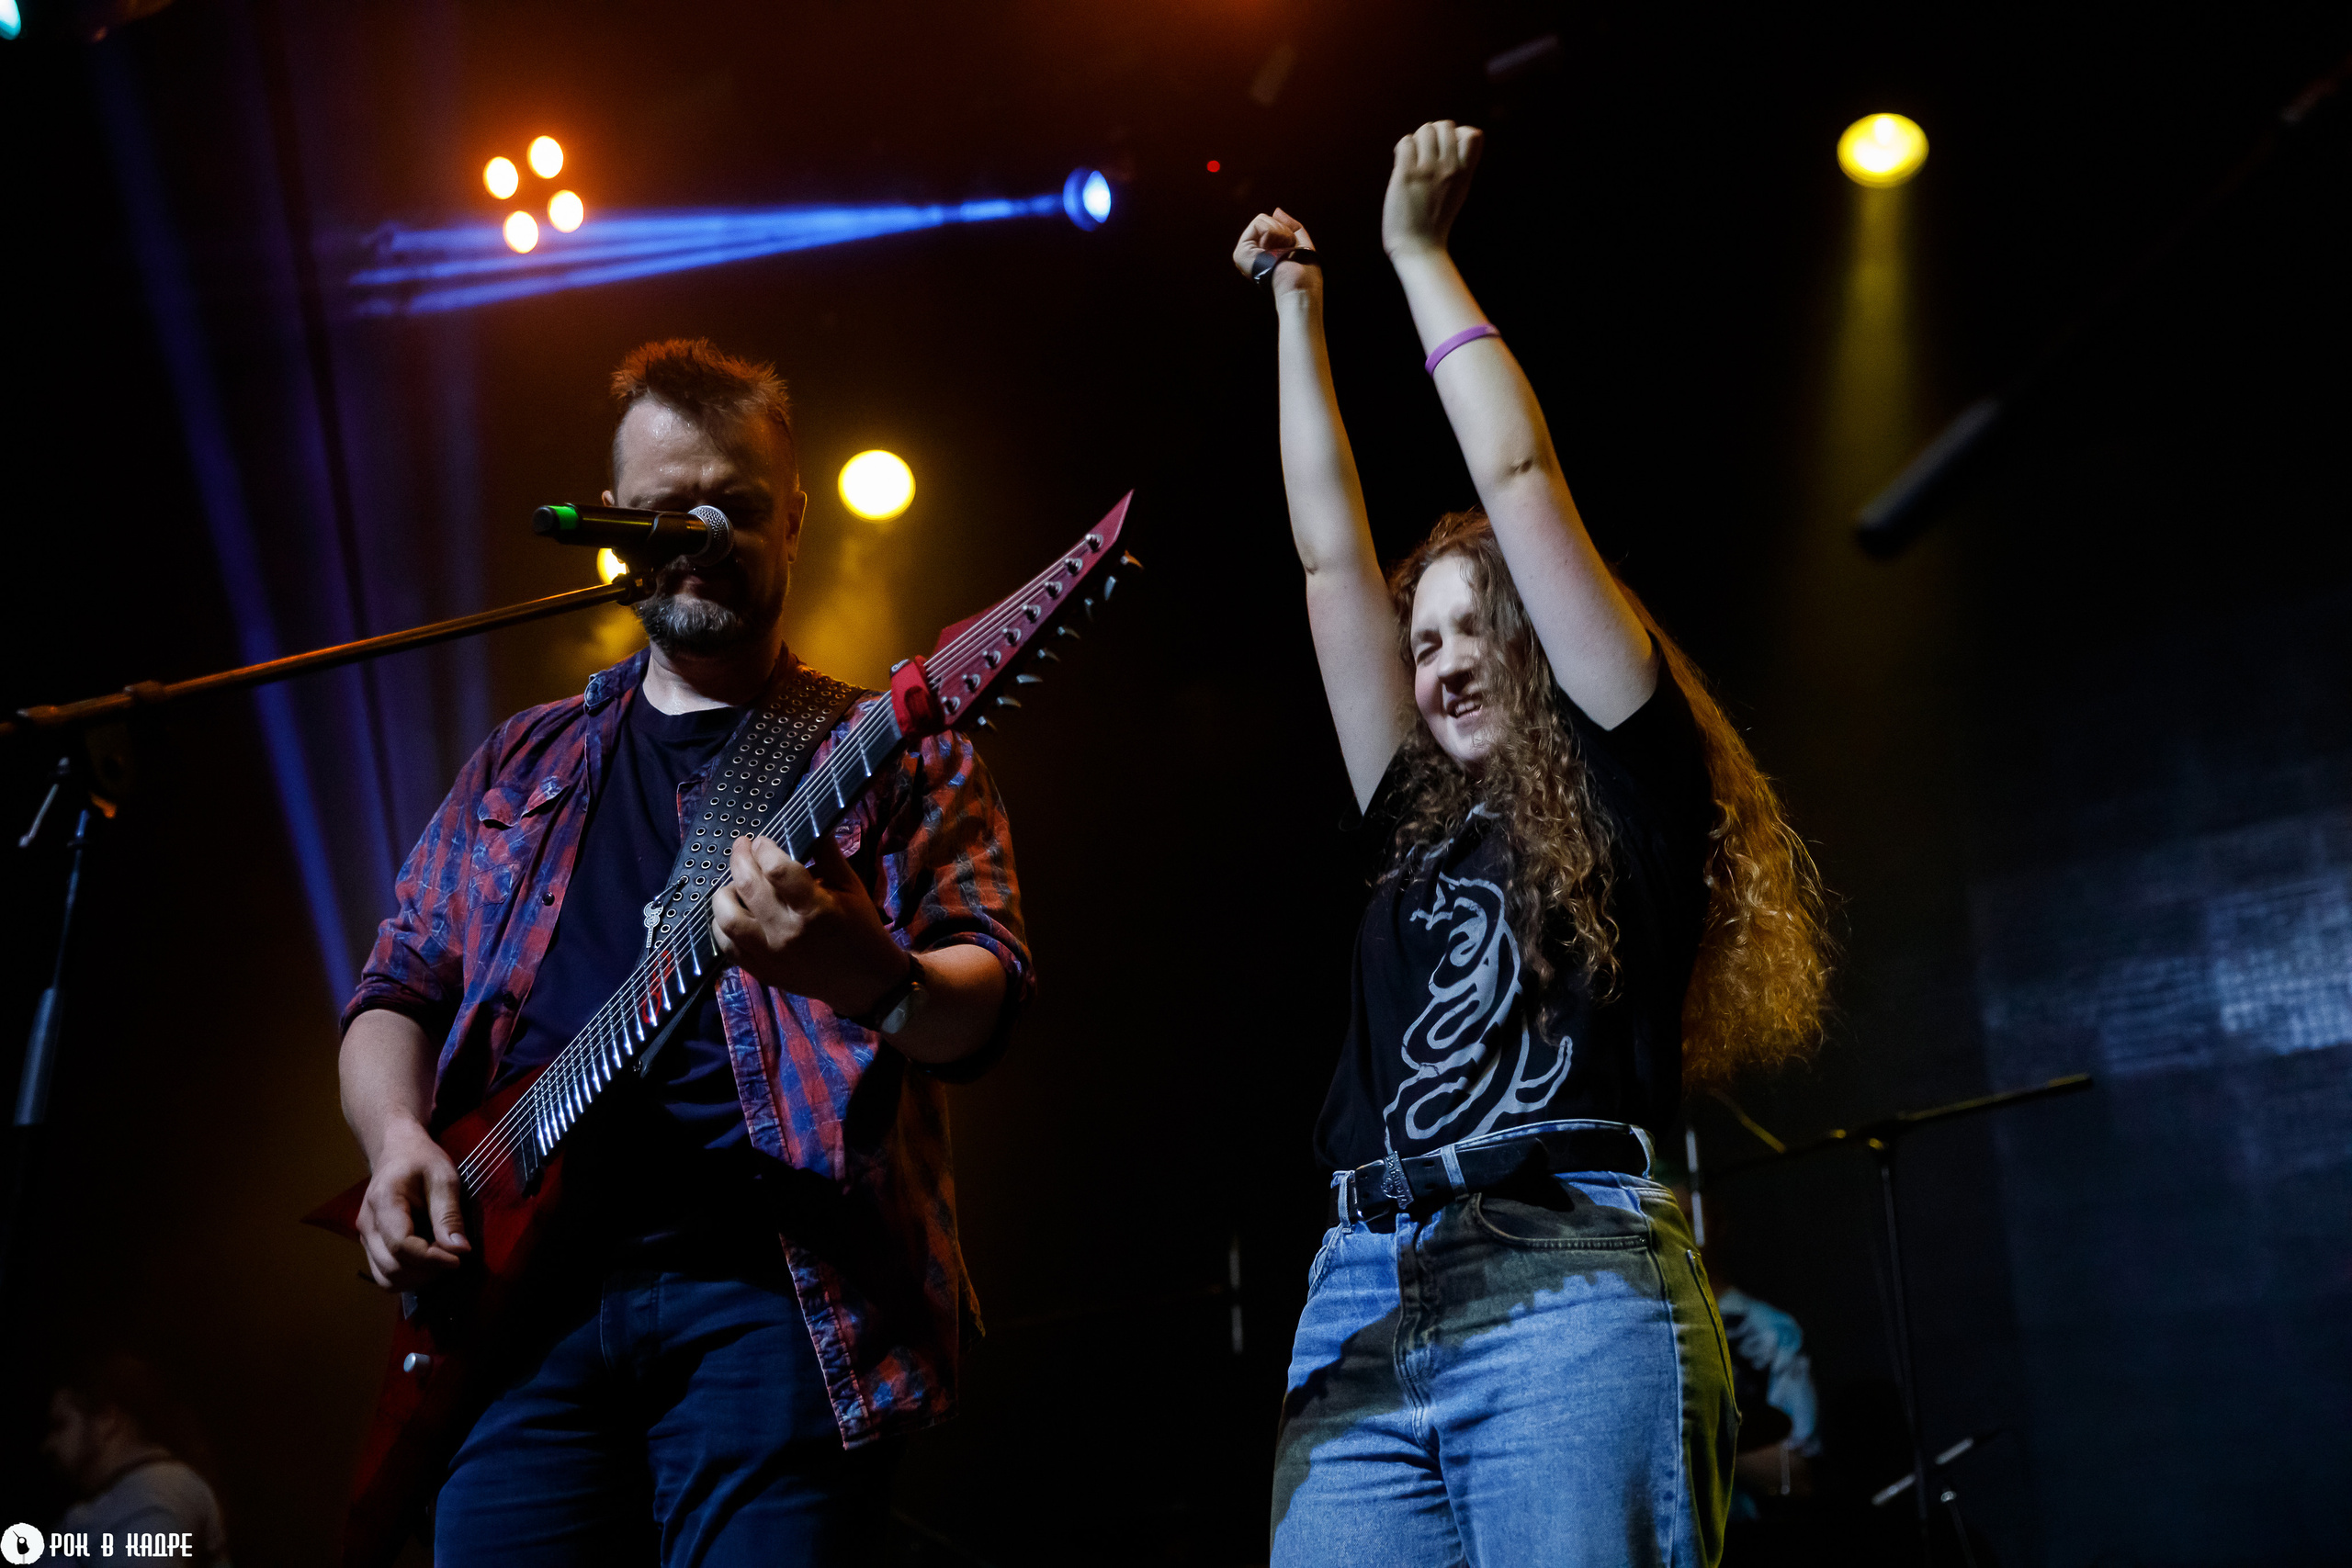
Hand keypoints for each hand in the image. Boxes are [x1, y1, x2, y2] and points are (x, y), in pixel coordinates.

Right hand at [357, 1118, 469, 1291]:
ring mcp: (364, 1237)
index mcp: (383, 1201)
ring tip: (442, 1259)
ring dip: (418, 1278)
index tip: (459, 1258)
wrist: (397, 1151)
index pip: (401, 1245)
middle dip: (427, 1271)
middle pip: (392, 1267)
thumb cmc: (422, 1159)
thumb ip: (449, 1214)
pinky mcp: (370, 1245)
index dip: (431, 1259)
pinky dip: (408, 1275)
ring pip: (386, 1277)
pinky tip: (428, 1260)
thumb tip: (459, 1250)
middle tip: (454, 1257)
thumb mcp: (444, 1178)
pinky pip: (385, 1273)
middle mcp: (366, 1224)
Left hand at [710, 833, 905, 1015]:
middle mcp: (788, 932)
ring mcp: (771, 955)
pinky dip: (721, 927)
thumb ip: (827, 853)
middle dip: (740, 858)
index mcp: (815, 908)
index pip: (777, 869)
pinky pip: (728, 948)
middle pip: (748, 887)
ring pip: (728, 919)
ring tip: (732, 884)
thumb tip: (810, 820)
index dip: (764, 848)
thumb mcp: (851, 887)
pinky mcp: (762, 972)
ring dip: (723, 894)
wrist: (865, 981)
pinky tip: (731, 913)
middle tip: (742, 847)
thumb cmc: (861, 928)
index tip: (762, 840)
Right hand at [1232, 208, 1322, 299]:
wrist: (1300, 288)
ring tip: (1282, 251)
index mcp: (1263, 254)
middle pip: (1267, 221)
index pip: (1272, 225)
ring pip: (1262, 220)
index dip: (1287, 232)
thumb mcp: (1301, 243)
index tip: (1291, 249)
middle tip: (1287, 250)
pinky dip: (1274, 232)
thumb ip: (1290, 226)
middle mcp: (1251, 254)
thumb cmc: (1305, 274)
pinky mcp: (1241, 252)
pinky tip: (1276, 249)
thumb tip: (1276, 210)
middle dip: (1283, 231)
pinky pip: (1258, 223)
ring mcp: (1244, 254)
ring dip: (1280, 232)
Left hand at [1381, 120, 1482, 258]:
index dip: (1458, 134)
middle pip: (1445, 126)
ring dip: (1416, 140)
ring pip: (1425, 130)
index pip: (1474, 134)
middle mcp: (1450, 169)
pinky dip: (1402, 148)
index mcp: (1465, 174)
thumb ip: (1459, 167)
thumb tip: (1451, 139)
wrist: (1419, 248)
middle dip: (1433, 133)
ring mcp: (1428, 171)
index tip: (1447, 149)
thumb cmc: (1435, 221)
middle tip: (1424, 152)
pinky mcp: (1406, 175)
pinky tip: (1401, 163)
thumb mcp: (1458, 192)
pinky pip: (1406, 142)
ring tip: (1412, 158)